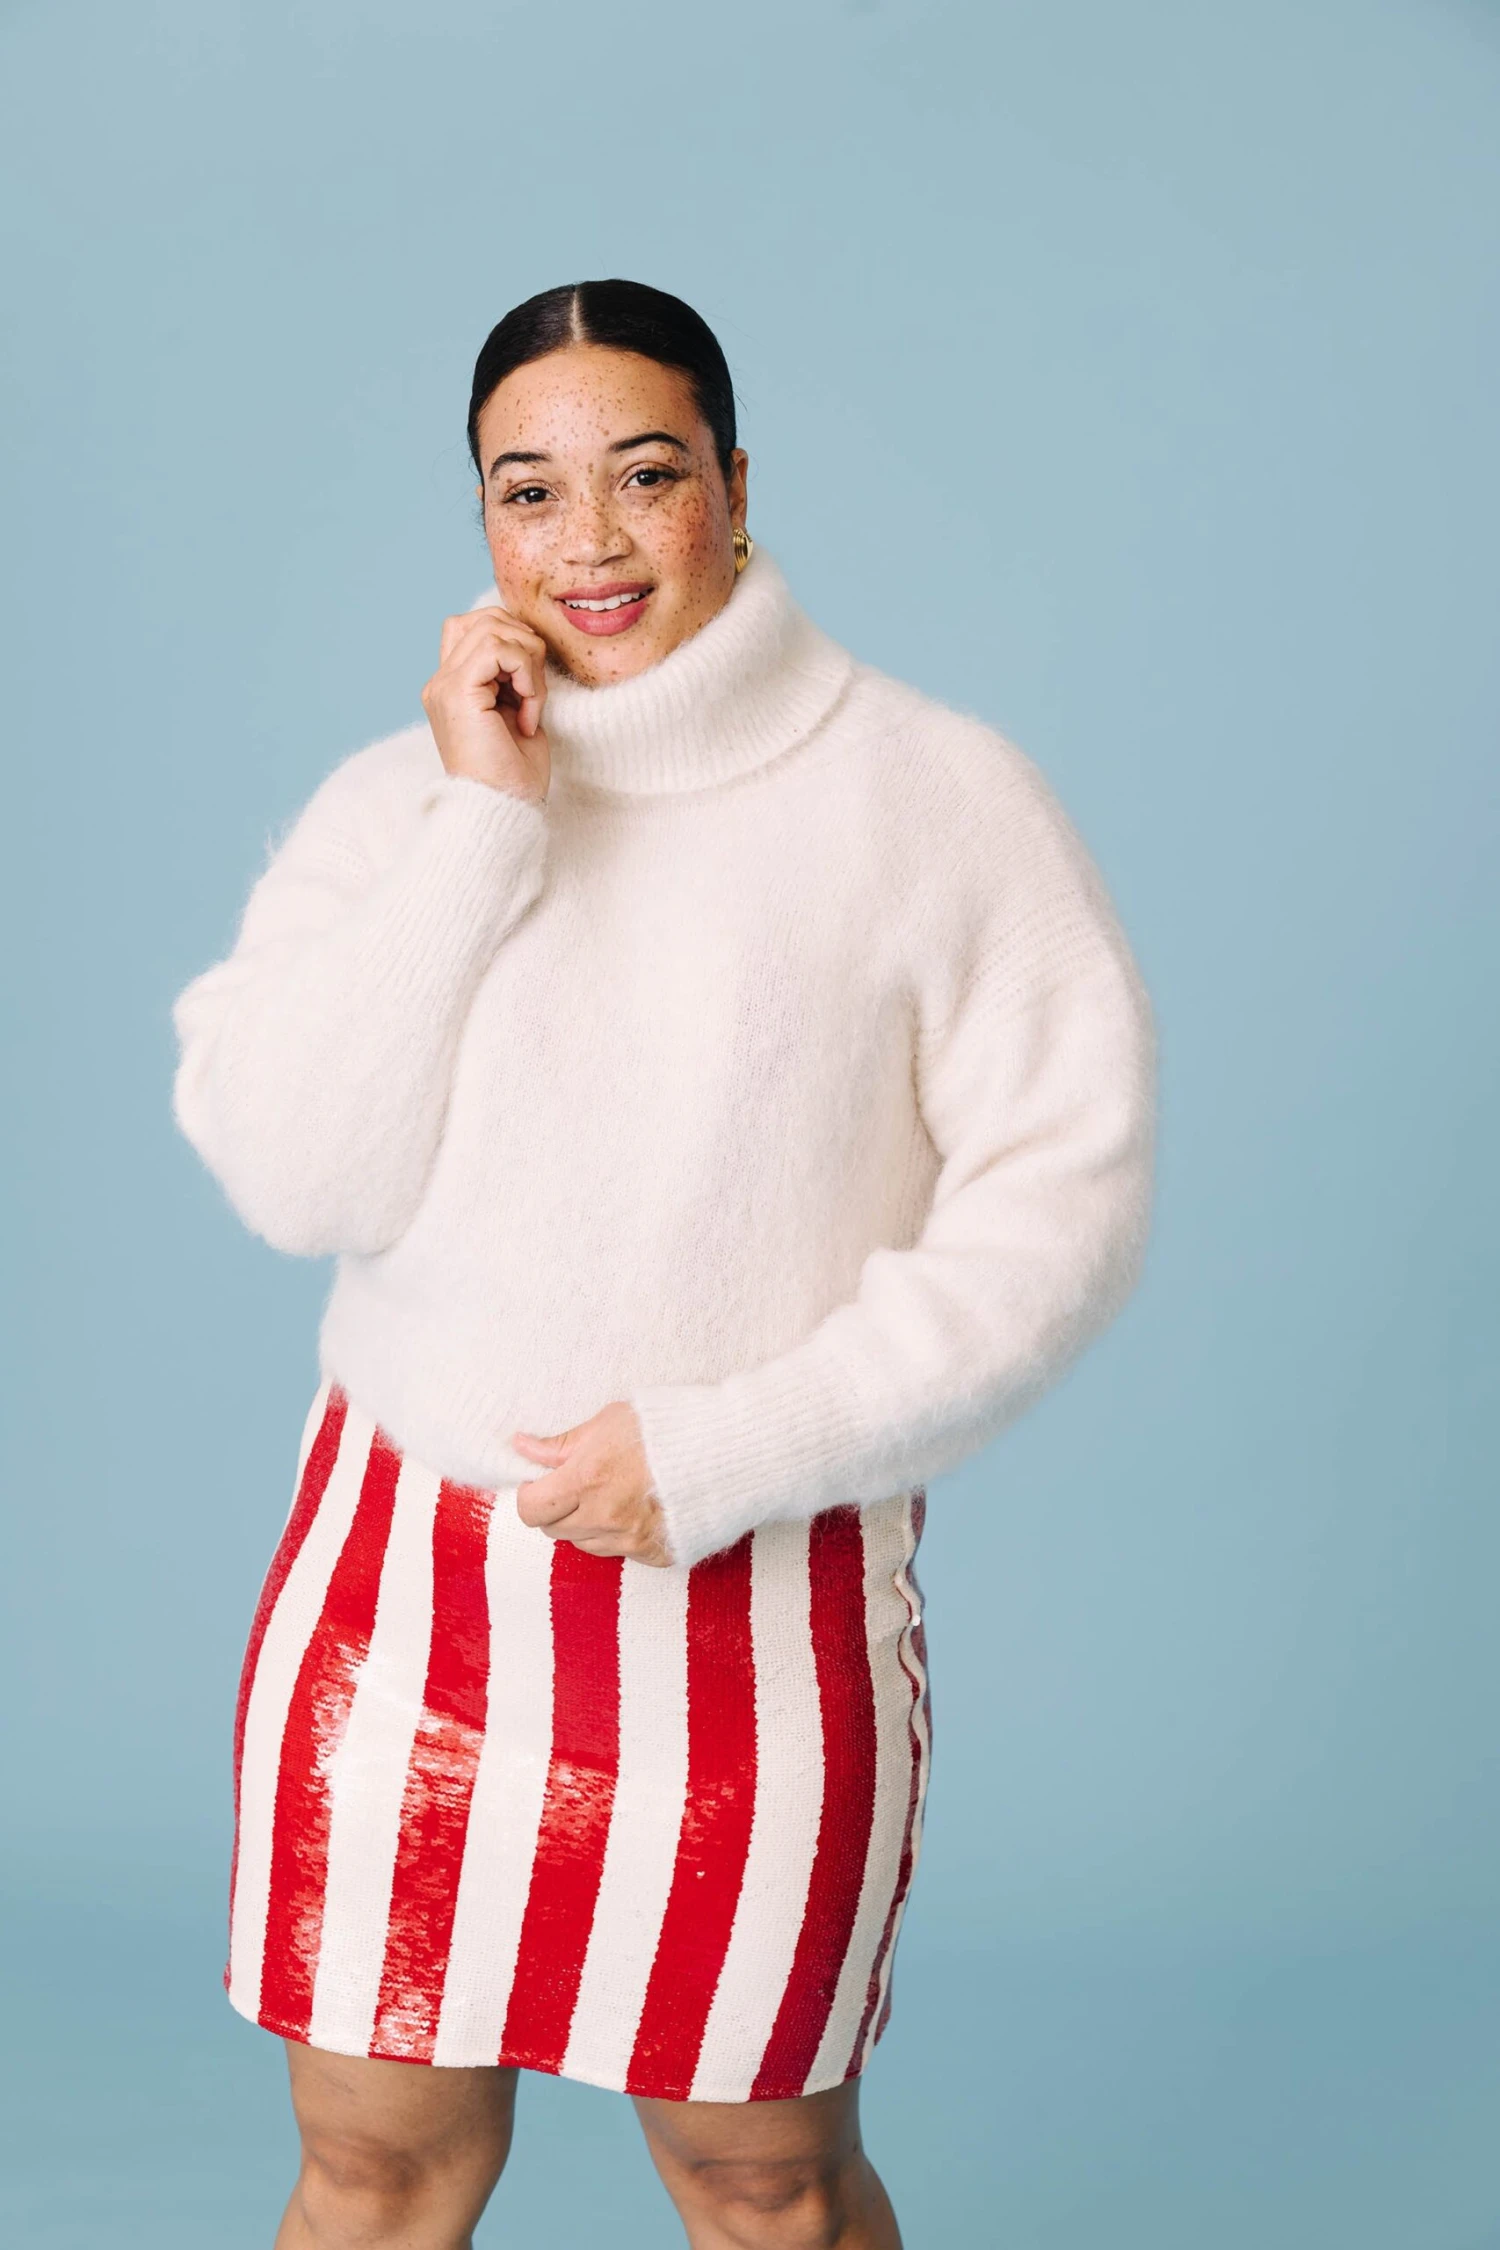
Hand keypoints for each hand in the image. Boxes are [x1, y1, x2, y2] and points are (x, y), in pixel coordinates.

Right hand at [421, 604, 550, 803]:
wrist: (503, 813)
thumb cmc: (514, 778)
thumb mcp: (518, 714)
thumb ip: (514, 677)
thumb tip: (531, 642)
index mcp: (452, 688)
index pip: (474, 627)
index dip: (513, 641)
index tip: (531, 687)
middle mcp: (441, 683)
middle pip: (483, 618)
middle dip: (524, 644)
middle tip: (535, 691)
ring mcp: (444, 686)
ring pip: (492, 627)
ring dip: (528, 663)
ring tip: (532, 705)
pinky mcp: (456, 692)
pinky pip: (498, 648)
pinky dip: (525, 674)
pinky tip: (528, 713)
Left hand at [511, 1402, 672, 1566]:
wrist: (726, 1449)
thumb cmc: (667, 1427)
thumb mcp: (609, 1422)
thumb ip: (562, 1444)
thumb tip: (522, 1447)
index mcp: (588, 1479)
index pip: (531, 1508)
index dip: (531, 1494)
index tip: (542, 1482)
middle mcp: (606, 1516)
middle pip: (554, 1529)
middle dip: (558, 1508)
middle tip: (578, 1484)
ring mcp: (632, 1540)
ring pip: (584, 1544)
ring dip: (587, 1523)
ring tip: (612, 1493)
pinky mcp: (655, 1554)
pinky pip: (619, 1553)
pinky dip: (619, 1535)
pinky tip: (637, 1509)